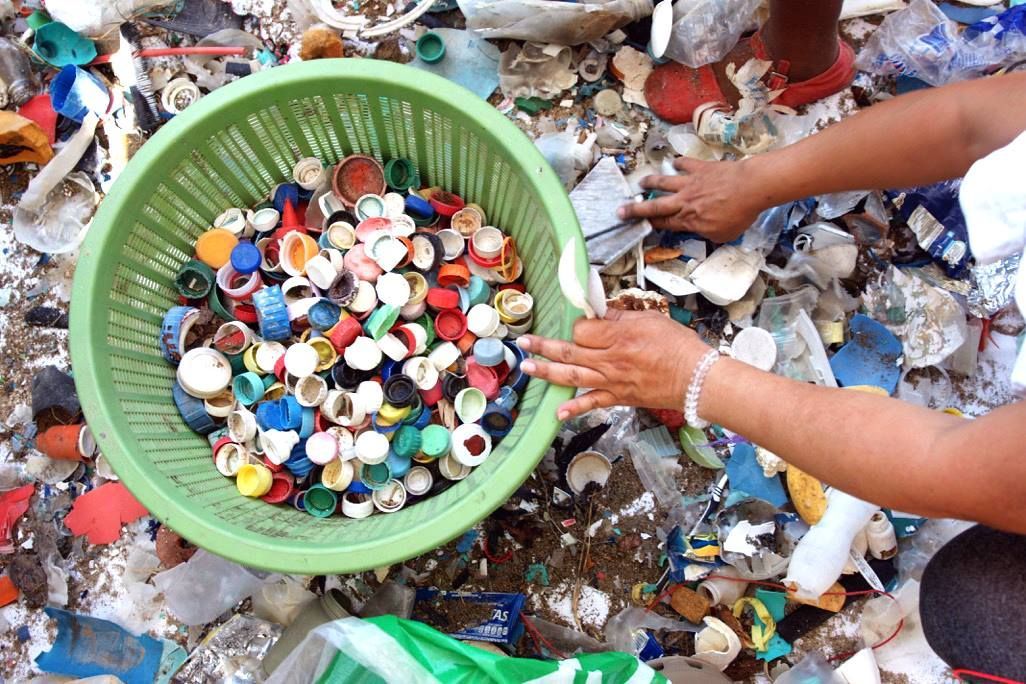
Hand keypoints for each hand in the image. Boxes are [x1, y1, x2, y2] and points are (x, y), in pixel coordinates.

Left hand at [517, 310, 711, 420]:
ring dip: (546, 372)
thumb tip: (600, 314)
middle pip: (569, 351)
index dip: (578, 326)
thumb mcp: (651, 320)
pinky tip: (557, 412)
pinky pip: (592, 403)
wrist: (697, 379)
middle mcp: (610, 360)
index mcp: (618, 337)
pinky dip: (574, 408)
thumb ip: (621, 317)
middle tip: (523, 342)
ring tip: (527, 368)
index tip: (580, 324)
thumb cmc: (679, 347)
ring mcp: (612, 381)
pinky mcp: (619, 397)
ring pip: (572, 375)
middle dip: (543, 346)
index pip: (583, 329)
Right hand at [617, 157, 766, 242]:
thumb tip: (701, 230)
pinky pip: (684, 164)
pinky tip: (674, 163)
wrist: (751, 187)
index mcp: (687, 220)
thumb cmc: (739, 214)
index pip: (662, 223)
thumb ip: (707, 233)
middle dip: (635, 208)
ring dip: (650, 182)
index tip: (635, 225)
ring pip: (663, 182)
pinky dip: (678, 164)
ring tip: (641, 182)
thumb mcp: (722, 235)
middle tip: (620, 209)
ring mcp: (690, 183)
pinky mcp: (700, 168)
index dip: (647, 224)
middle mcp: (683, 201)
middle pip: (654, 205)